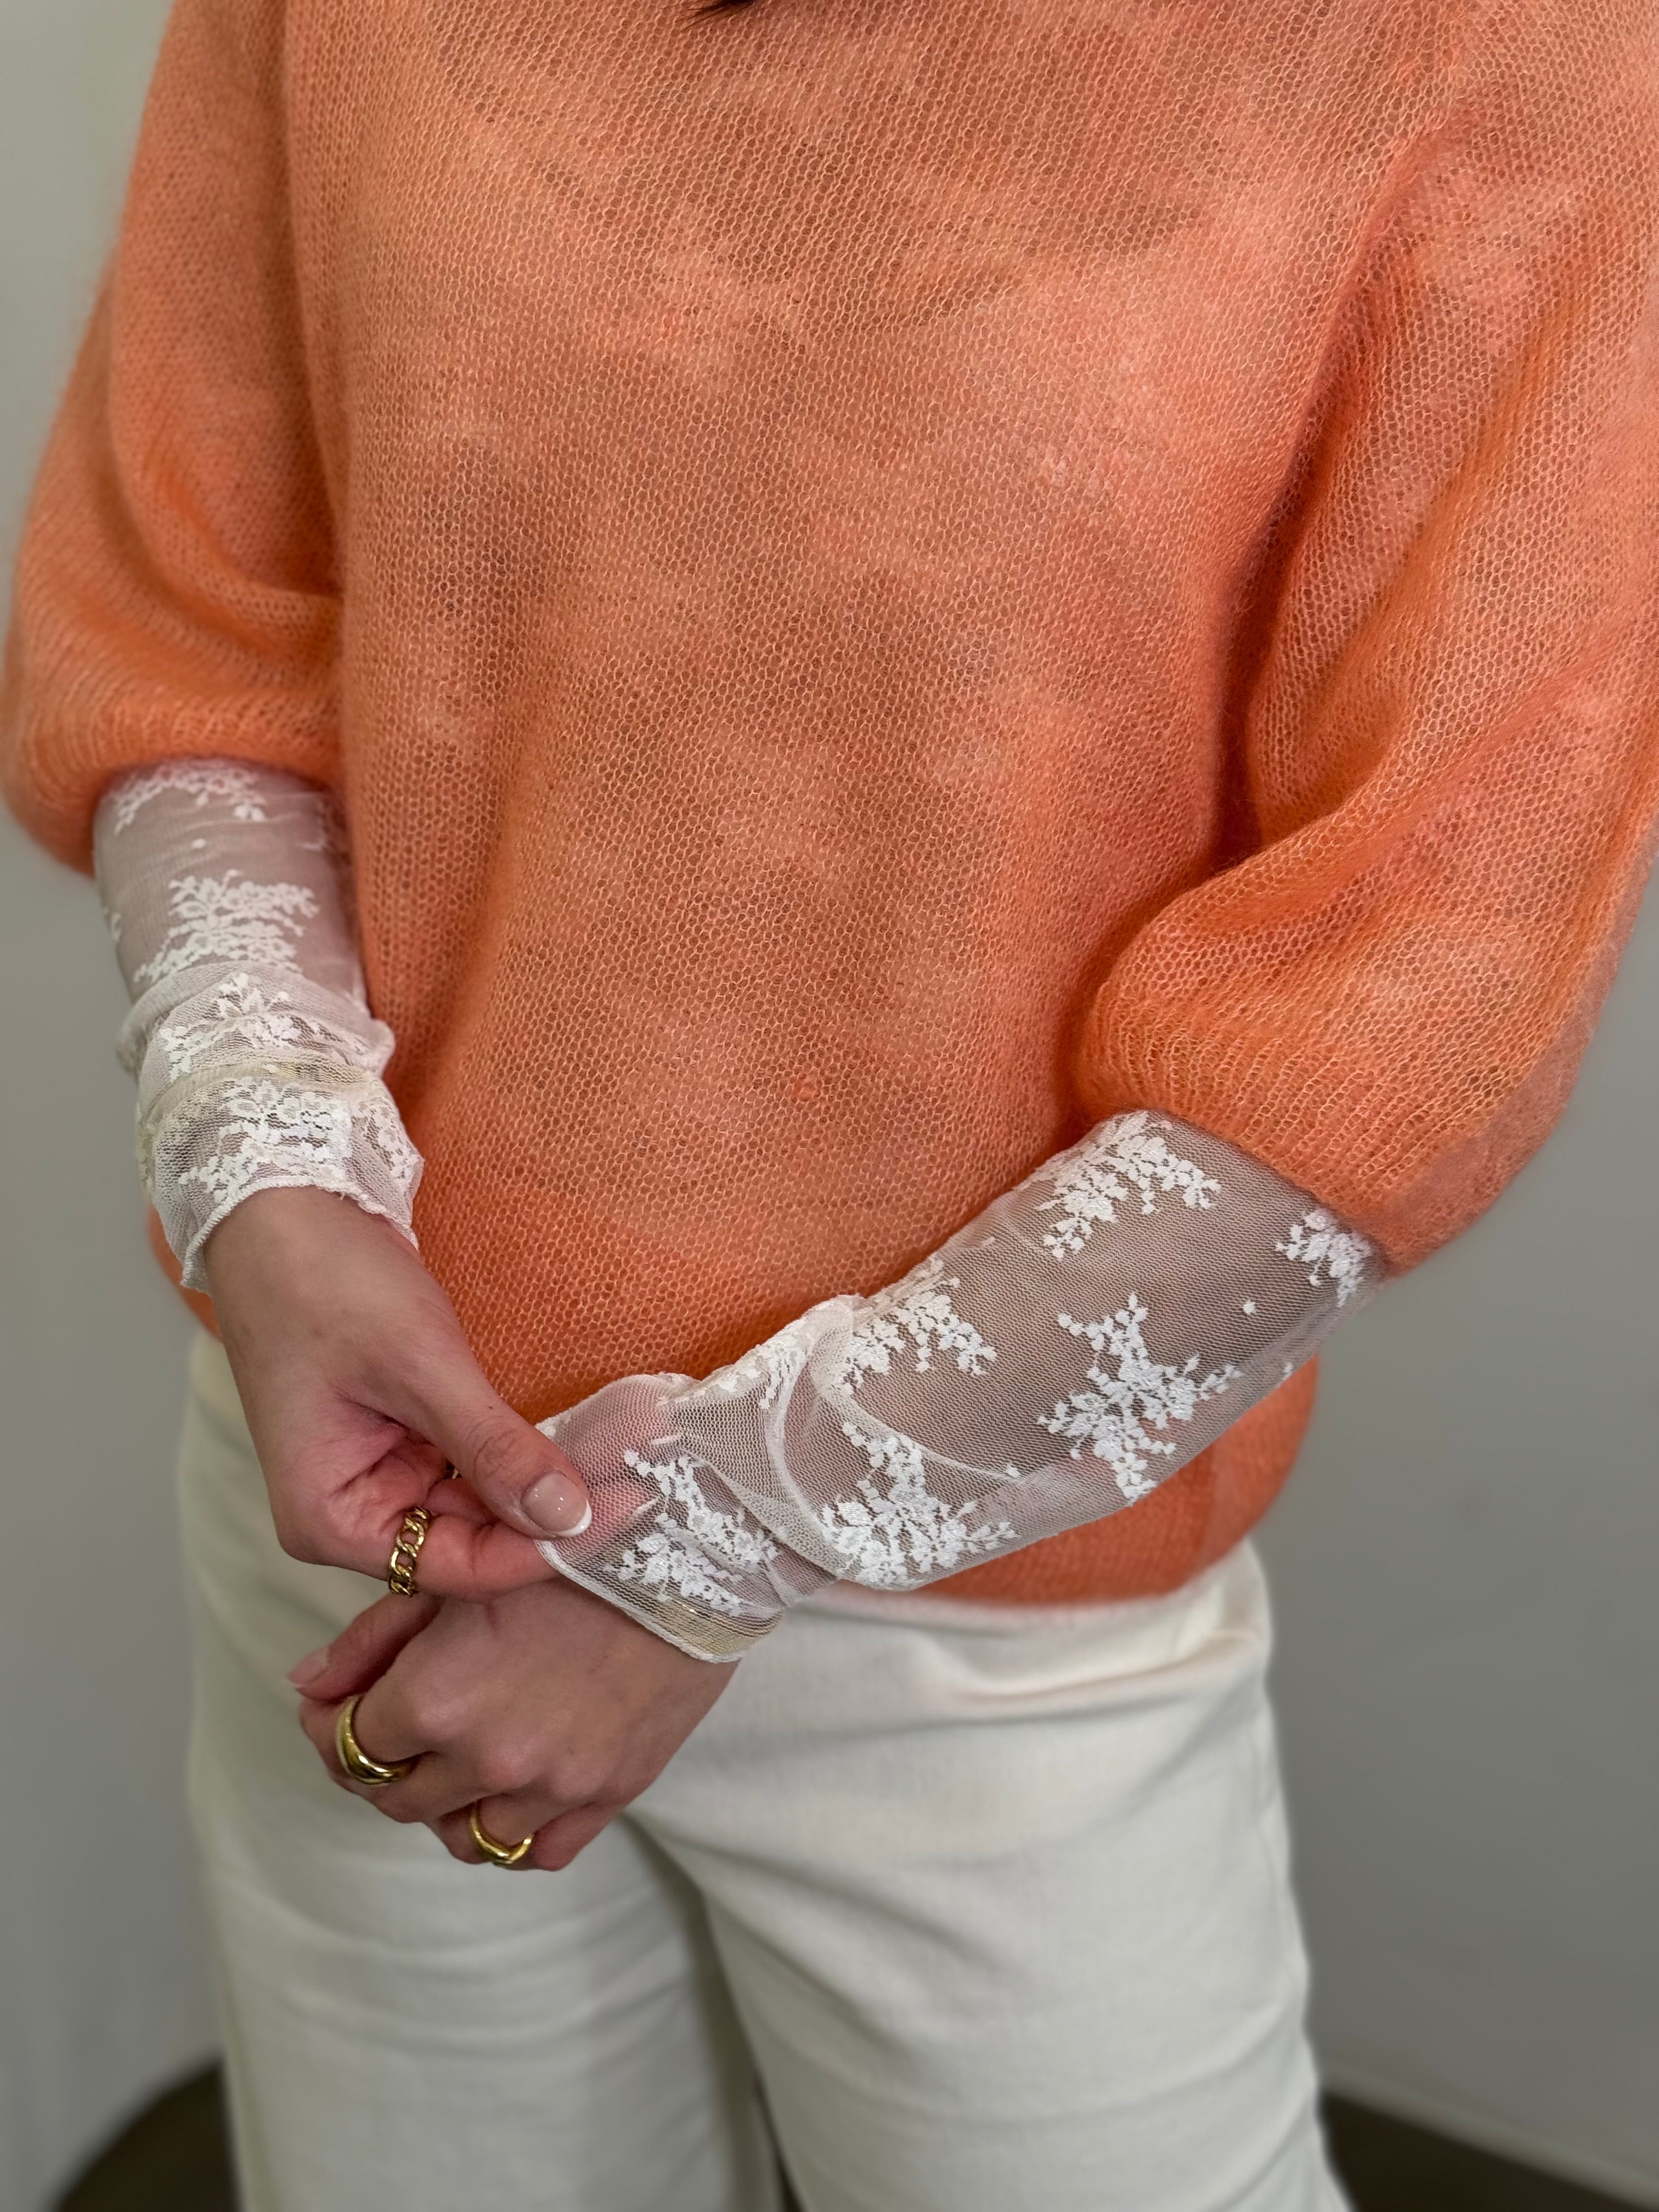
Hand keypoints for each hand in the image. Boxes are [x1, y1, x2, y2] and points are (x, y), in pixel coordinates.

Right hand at [203, 1186, 591, 1596]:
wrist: (281, 1207)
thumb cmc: (324, 1281)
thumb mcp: (419, 1365)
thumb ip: (492, 1447)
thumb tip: (568, 1517)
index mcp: (330, 1519)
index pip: (451, 1566)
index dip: (537, 1553)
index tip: (620, 1521)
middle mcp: (349, 1512)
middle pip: (466, 1544)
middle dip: (547, 1519)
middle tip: (640, 1492)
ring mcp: (375, 1472)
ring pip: (475, 1505)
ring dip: (539, 1486)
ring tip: (625, 1470)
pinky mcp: (399, 1436)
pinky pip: (467, 1464)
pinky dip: (515, 1453)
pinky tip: (576, 1444)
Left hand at [293, 1578, 734, 1867]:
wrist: (692, 1547)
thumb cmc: (568, 1543)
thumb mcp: (458, 1574)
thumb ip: (372, 1637)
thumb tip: (308, 1684)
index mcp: (436, 1700)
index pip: (346, 1743)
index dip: (327, 1719)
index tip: (336, 1699)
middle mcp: (487, 1759)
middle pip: (396, 1796)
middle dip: (377, 1760)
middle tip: (388, 1724)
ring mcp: (552, 1786)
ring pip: (461, 1837)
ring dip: (443, 1802)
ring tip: (453, 1754)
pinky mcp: (609, 1794)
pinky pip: (539, 1853)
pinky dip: (512, 1832)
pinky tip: (510, 1789)